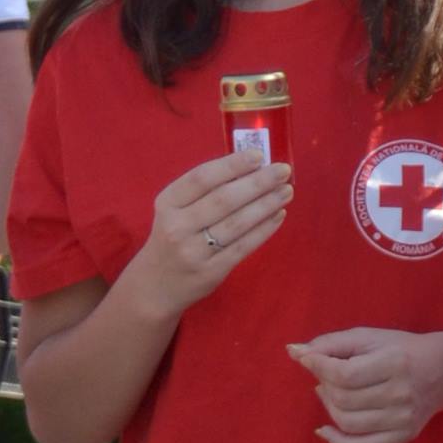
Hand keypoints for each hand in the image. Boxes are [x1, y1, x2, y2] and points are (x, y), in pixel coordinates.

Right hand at [128, 151, 293, 318]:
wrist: (155, 286)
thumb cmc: (171, 238)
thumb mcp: (174, 210)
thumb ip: (203, 192)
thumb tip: (249, 168)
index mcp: (168, 203)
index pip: (202, 178)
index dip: (232, 165)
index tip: (258, 155)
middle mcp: (178, 227)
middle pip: (224, 199)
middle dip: (257, 182)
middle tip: (283, 170)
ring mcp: (194, 252)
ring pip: (237, 223)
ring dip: (266, 205)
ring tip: (286, 191)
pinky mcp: (211, 272)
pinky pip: (243, 247)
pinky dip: (263, 229)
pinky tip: (278, 215)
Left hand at [288, 326, 442, 442]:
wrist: (442, 371)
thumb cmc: (400, 349)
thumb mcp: (369, 337)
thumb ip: (331, 343)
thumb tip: (293, 351)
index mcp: (395, 363)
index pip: (345, 374)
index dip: (318, 367)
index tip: (306, 358)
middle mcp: (402, 394)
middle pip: (344, 399)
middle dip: (324, 385)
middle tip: (324, 375)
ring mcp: (403, 419)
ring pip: (348, 422)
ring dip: (328, 407)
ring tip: (329, 392)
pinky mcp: (403, 436)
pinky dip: (337, 442)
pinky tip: (324, 430)